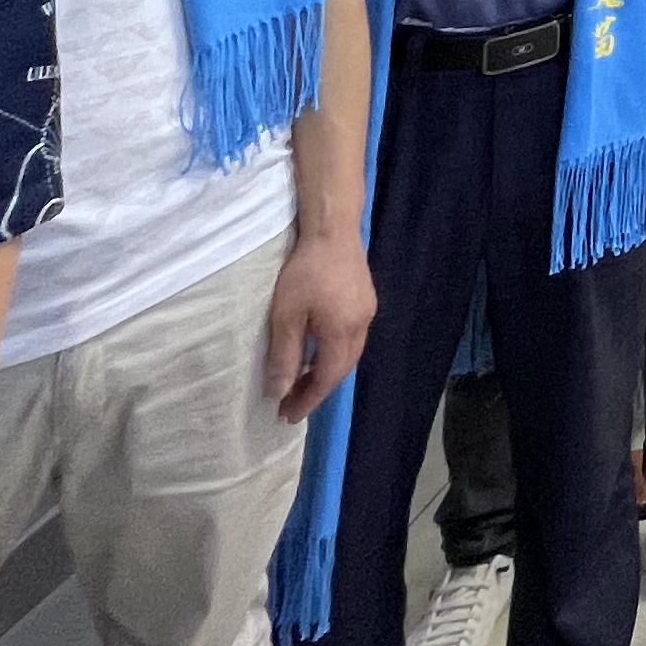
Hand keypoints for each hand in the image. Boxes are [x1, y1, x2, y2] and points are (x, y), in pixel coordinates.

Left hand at [260, 227, 376, 423]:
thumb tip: (278, 392)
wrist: (333, 229)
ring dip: (326, 372)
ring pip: (349, 354)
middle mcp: (362, 326)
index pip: (327, 379)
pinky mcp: (365, 300)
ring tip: (302, 381)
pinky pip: (352, 338)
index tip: (287, 416)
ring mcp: (367, 312)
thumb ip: (285, 356)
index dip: (308, 400)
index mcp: (343, 333)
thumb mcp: (286, 316)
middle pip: (342, 369)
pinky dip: (333, 353)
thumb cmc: (305, 272)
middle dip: (317, 390)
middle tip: (291, 403)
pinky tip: (318, 350)